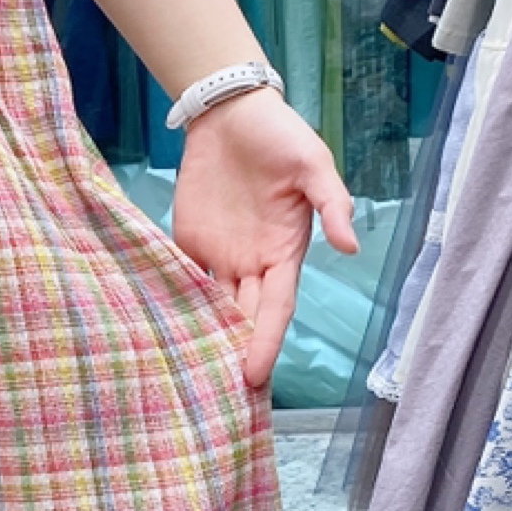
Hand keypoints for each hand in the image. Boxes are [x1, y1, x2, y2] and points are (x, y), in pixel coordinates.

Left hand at [170, 86, 357, 388]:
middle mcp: (251, 263)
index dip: (265, 341)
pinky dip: (171, 306)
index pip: (274, 307)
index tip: (254, 375)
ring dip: (202, 338)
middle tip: (217, 398)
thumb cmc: (281, 138)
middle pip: (241, 318)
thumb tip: (352, 247)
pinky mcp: (188, 241)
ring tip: (187, 379)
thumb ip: (332, 205)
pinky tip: (159, 335)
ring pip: (210, 307)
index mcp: (283, 253)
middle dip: (233, 354)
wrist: (231, 112)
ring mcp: (218, 255)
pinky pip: (179, 280)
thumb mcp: (314, 165)